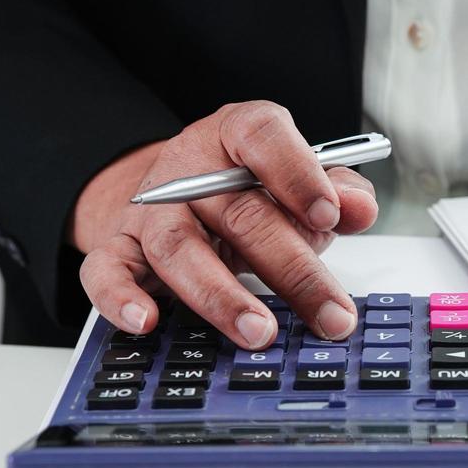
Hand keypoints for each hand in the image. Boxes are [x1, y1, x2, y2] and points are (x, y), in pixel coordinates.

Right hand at [71, 101, 378, 347]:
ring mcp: (150, 209)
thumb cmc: (246, 191)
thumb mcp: (297, 181)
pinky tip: (148, 322)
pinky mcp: (118, 247)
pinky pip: (107, 271)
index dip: (297, 174)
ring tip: (259, 331)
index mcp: (237, 135)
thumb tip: (360, 207)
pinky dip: (122, 298)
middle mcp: (190, 168)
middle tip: (330, 314)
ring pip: (179, 249)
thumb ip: (336, 191)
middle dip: (292, 271)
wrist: (174, 191)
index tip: (329, 215)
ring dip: (221, 295)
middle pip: (239, 213)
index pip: (263, 137)